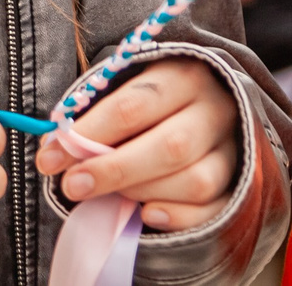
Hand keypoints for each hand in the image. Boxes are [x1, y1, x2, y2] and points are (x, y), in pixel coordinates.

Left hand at [34, 57, 238, 232]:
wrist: (209, 103)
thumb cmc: (153, 98)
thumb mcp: (127, 87)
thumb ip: (95, 115)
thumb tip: (54, 152)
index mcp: (184, 75)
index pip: (133, 106)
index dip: (89, 135)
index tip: (50, 159)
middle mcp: (215, 109)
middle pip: (168, 146)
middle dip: (113, 171)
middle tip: (72, 187)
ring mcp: (234, 148)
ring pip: (194, 181)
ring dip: (143, 192)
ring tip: (112, 194)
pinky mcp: (242, 183)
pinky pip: (213, 210)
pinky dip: (178, 216)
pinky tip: (149, 214)